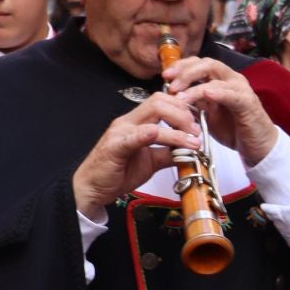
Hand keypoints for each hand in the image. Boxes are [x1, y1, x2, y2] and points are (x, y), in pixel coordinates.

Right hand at [72, 96, 204, 220]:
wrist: (91, 188)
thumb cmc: (117, 173)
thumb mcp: (150, 162)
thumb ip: (168, 153)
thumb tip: (189, 151)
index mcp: (137, 122)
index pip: (162, 101)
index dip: (183, 108)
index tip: (198, 124)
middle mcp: (128, 121)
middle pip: (160, 101)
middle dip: (184, 113)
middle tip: (197, 132)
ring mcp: (121, 131)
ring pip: (153, 113)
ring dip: (178, 125)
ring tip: (192, 140)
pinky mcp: (115, 146)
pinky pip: (136, 135)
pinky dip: (152, 134)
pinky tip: (167, 138)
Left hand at [165, 57, 281, 164]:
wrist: (257, 147)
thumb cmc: (234, 129)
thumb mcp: (207, 114)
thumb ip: (194, 102)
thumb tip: (171, 97)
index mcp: (221, 80)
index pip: (199, 63)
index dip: (181, 66)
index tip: (165, 76)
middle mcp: (231, 79)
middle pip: (206, 63)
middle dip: (185, 71)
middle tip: (170, 84)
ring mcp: (241, 89)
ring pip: (216, 76)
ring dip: (194, 84)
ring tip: (180, 96)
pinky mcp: (248, 102)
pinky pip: (231, 94)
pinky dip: (218, 92)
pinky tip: (206, 93)